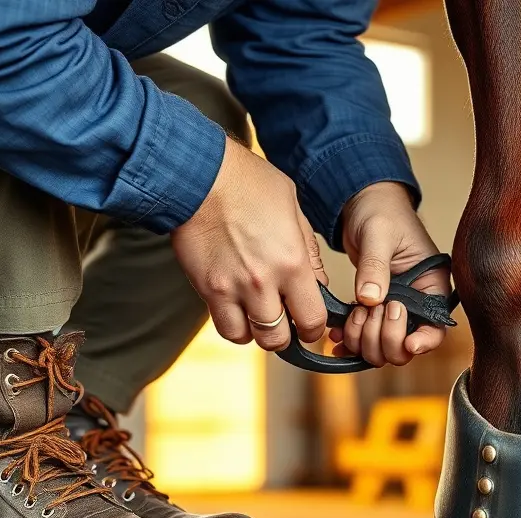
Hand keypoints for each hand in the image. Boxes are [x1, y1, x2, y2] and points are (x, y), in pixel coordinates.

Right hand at [171, 138, 327, 349]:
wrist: (200, 176)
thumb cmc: (248, 184)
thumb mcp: (293, 209)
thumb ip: (309, 252)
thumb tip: (320, 283)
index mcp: (292, 262)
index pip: (313, 319)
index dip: (315, 327)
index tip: (311, 322)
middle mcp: (264, 282)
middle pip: (280, 338)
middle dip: (288, 335)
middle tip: (286, 322)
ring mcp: (233, 288)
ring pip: (252, 339)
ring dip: (260, 332)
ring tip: (261, 315)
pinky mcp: (207, 289)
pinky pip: (225, 327)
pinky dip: (235, 327)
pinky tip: (239, 310)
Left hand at [329, 182, 449, 366]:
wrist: (362, 204)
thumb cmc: (381, 211)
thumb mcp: (379, 234)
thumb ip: (375, 266)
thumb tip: (370, 299)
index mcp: (430, 286)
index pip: (436, 328)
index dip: (423, 342)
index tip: (407, 343)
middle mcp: (414, 304)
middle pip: (405, 348)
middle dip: (384, 338)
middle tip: (370, 312)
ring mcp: (391, 310)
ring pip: (381, 348)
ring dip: (364, 340)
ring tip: (353, 315)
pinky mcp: (371, 310)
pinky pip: (362, 338)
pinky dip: (349, 341)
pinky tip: (337, 333)